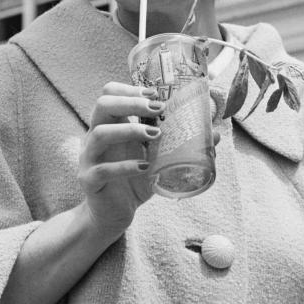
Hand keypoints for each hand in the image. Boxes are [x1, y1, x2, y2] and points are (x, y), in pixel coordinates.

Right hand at [78, 83, 163, 243]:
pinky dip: (125, 167)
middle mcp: (95, 136)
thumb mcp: (156, 158)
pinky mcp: (89, 180)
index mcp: (110, 125)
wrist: (112, 214)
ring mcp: (89, 158)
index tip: (155, 94)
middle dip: (131, 102)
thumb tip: (214, 134)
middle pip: (103, 104)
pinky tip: (144, 167)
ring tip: (155, 135)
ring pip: (100, 134)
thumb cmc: (134, 180)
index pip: (110, 93)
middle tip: (158, 109)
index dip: (130, 89)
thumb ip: (177, 144)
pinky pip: (102, 170)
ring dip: (130, 130)